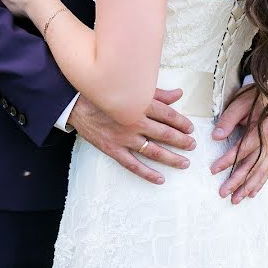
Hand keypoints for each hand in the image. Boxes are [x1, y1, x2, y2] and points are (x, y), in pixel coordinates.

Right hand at [68, 88, 195, 184]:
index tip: (190, 128)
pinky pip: (133, 165)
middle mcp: (134, 122)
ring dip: (171, 158)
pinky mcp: (113, 149)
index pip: (168, 115)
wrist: (75, 103)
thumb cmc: (104, 94)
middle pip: (164, 134)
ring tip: (184, 162)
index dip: (182, 123)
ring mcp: (124, 138)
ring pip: (153, 151)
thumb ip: (156, 93)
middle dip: (181, 141)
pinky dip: (147, 173)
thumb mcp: (130, 89)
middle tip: (192, 145)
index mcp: (139, 104)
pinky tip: (160, 178)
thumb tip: (178, 95)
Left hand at [210, 86, 267, 203]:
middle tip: (223, 193)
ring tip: (236, 200)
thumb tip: (216, 136)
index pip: (243, 149)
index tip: (214, 170)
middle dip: (237, 181)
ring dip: (248, 187)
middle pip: (252, 165)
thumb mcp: (239, 103)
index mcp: (260, 129)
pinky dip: (259, 183)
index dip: (228, 160)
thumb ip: (228, 119)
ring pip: (260, 171)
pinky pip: (266, 170)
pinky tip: (252, 194)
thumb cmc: (253, 97)